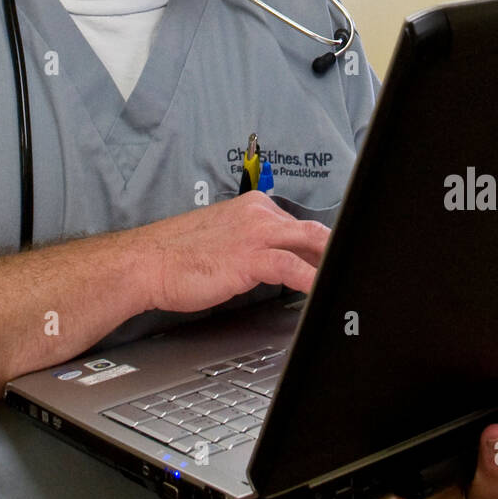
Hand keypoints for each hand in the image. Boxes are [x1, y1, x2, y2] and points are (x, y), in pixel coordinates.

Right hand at [134, 191, 330, 314]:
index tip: (332, 263)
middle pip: (313, 231)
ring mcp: (256, 234)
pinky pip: (293, 267)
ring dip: (330, 263)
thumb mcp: (224, 241)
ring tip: (344, 279)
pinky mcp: (250, 257)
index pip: (298, 226)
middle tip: (350, 269)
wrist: (147, 263)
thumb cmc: (178, 256)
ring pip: (311, 242)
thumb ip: (254, 246)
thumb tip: (280, 265)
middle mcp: (258, 214)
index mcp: (253, 207)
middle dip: (334, 251)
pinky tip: (321, 291)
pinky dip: (312, 279)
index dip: (321, 248)